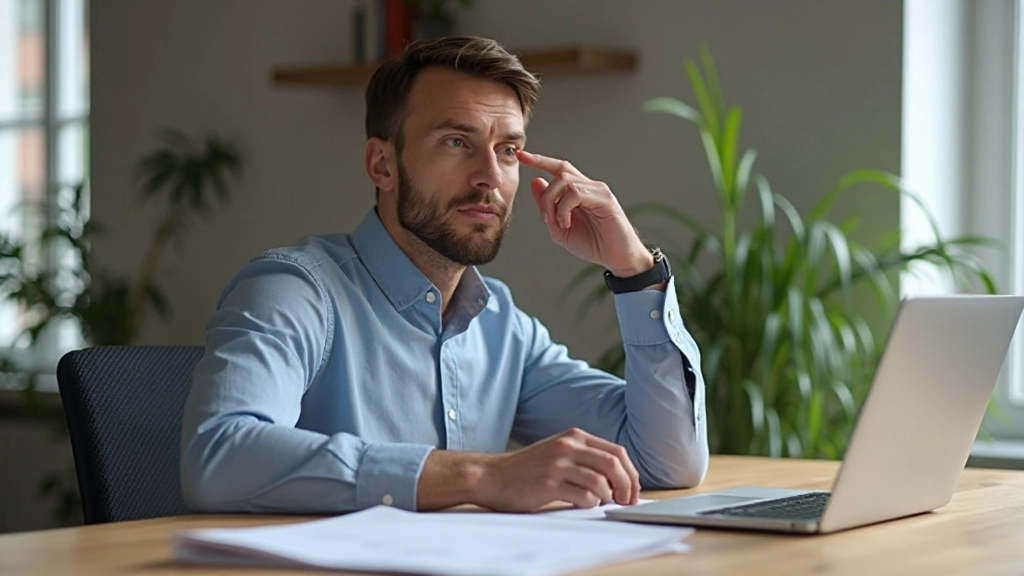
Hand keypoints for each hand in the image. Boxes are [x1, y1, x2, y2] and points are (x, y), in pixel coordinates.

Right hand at [475, 428, 639, 511]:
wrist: (491, 476)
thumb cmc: (527, 469)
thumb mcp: (558, 452)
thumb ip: (585, 458)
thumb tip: (620, 480)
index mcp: (574, 436)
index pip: (617, 452)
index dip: (631, 474)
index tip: (633, 492)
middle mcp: (568, 446)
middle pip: (614, 465)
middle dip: (627, 487)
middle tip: (625, 502)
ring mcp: (557, 464)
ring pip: (601, 481)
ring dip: (608, 498)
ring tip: (601, 503)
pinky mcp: (548, 483)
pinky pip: (583, 496)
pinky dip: (590, 504)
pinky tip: (583, 505)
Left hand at [516, 150, 653, 277]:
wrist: (617, 259)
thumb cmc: (594, 244)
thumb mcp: (560, 228)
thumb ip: (547, 206)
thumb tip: (535, 181)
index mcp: (580, 191)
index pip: (559, 168)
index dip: (539, 160)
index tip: (520, 155)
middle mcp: (590, 186)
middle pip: (560, 172)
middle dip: (545, 195)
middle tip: (545, 218)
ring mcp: (599, 191)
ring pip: (565, 181)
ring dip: (553, 203)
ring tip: (558, 223)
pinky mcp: (605, 200)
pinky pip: (576, 194)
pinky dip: (564, 209)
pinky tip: (567, 223)